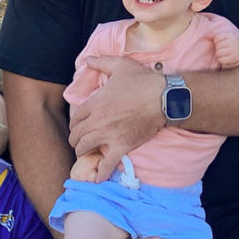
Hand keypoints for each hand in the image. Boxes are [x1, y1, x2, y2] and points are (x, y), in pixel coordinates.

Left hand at [68, 56, 164, 180]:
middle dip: (76, 137)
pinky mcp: (122, 146)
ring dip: (82, 151)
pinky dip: (100, 173)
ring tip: (85, 152)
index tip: (78, 124)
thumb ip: (100, 62)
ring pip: (85, 148)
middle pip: (76, 134)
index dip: (74, 122)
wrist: (164, 97)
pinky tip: (96, 179)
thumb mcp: (120, 65)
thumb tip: (87, 59)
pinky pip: (107, 164)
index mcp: (95, 103)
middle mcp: (97, 121)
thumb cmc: (142, 80)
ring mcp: (109, 135)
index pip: (75, 117)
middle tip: (80, 139)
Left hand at [211, 30, 238, 68]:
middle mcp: (233, 42)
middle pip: (217, 46)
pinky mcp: (232, 58)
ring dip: (219, 55)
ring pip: (218, 53)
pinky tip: (225, 58)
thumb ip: (215, 34)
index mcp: (231, 35)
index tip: (221, 43)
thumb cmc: (228, 45)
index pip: (217, 38)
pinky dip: (220, 60)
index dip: (216, 41)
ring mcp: (234, 50)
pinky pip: (220, 60)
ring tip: (224, 54)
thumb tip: (207, 31)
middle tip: (223, 49)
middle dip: (218, 48)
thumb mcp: (224, 37)